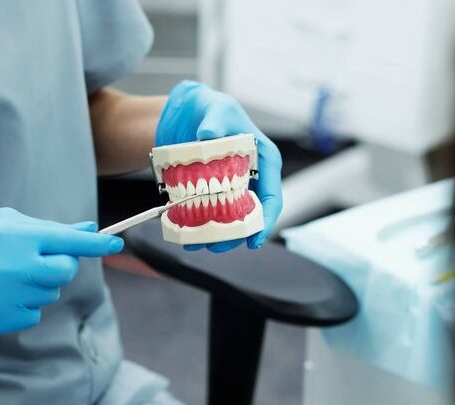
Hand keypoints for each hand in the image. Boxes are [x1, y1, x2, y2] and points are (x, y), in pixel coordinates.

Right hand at [0, 208, 122, 334]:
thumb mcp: (4, 221)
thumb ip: (48, 230)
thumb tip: (87, 232)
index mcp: (15, 236)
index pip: (67, 242)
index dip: (95, 245)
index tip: (115, 244)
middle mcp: (10, 267)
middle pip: (62, 273)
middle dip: (58, 266)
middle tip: (36, 260)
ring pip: (47, 297)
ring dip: (36, 287)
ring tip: (5, 275)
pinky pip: (29, 316)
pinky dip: (21, 306)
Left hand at [155, 80, 282, 251]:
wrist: (182, 113)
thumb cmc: (208, 108)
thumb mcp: (215, 108)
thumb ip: (215, 120)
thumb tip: (209, 136)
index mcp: (263, 160)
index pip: (272, 196)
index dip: (265, 221)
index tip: (253, 240)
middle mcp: (250, 177)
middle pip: (249, 215)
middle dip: (234, 235)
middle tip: (215, 246)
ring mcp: (229, 187)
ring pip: (228, 218)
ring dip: (214, 234)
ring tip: (194, 242)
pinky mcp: (209, 192)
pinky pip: (207, 212)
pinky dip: (197, 224)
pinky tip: (184, 230)